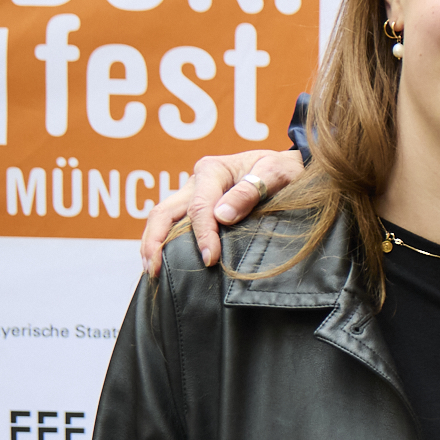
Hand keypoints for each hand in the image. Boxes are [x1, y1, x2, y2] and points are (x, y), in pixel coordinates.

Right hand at [139, 150, 301, 274]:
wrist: (287, 168)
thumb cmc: (284, 170)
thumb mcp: (276, 173)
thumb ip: (250, 191)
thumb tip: (221, 216)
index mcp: (212, 170)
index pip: (199, 207)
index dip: (203, 234)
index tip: (210, 259)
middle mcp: (195, 181)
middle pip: (164, 212)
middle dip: (156, 241)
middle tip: (155, 270)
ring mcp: (192, 195)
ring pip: (162, 218)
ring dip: (152, 244)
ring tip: (152, 271)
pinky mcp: (195, 208)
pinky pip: (173, 225)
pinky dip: (163, 243)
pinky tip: (162, 263)